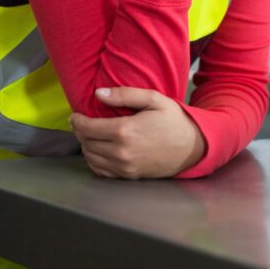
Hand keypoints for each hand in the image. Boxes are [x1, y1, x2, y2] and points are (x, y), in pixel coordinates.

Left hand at [69, 87, 206, 178]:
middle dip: (80, 132)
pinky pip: (101, 171)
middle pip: (86, 143)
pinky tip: (99, 151)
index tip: (75, 115)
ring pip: (90, 158)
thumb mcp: (154, 100)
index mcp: (125, 131)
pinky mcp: (128, 176)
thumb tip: (99, 93)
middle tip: (81, 123)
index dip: (77, 120)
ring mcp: (124, 167)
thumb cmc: (175, 121)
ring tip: (90, 135)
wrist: (193, 148)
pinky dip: (94, 161)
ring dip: (86, 146)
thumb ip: (125, 95)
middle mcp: (121, 152)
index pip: (87, 127)